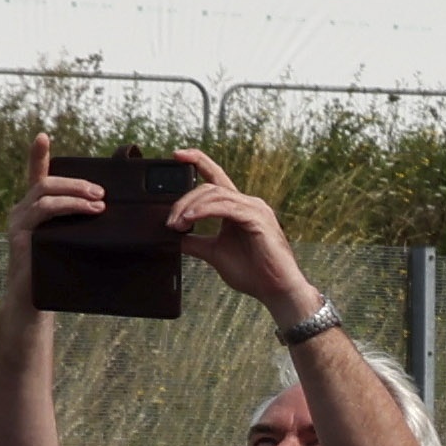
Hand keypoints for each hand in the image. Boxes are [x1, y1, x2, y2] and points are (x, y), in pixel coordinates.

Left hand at [174, 152, 322, 327]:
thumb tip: (173, 236)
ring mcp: (255, 209)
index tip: (177, 154)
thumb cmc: (253, 273)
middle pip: (210, 188)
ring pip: (216, 195)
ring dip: (190, 207)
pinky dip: (204, 211)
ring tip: (175, 224)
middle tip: (169, 221)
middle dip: (184, 200)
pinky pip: (226, 207)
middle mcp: (249, 203)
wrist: (276, 291)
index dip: (199, 162)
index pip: (217, 178)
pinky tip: (189, 220)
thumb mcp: (214, 253)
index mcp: (240, 208)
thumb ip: (195, 242)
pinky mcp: (258, 219)